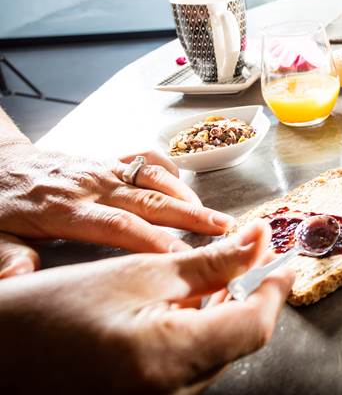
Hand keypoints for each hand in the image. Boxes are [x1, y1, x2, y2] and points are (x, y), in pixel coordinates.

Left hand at [0, 144, 232, 260]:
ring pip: (153, 178)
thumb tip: (18, 279)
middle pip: (148, 200)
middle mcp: (91, 186)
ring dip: (188, 196)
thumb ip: (7, 258)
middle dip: (189, 216)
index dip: (153, 240)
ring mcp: (102, 169)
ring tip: (217, 214)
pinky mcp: (107, 160)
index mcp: (65, 210)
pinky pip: (145, 158)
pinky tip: (185, 185)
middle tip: (223, 230)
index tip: (181, 256)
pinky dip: (169, 169)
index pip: (118, 226)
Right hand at [0, 220, 292, 392]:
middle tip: (248, 256)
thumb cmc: (52, 311)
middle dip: (248, 297)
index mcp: (171, 359)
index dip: (276, 289)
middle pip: (237, 342)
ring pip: (215, 355)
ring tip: (211, 278)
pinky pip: (190, 369)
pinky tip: (182, 307)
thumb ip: (211, 262)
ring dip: (223, 315)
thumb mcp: (141, 273)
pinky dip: (197, 335)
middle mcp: (170, 393)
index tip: (286, 261)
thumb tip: (260, 241)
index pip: (255, 326)